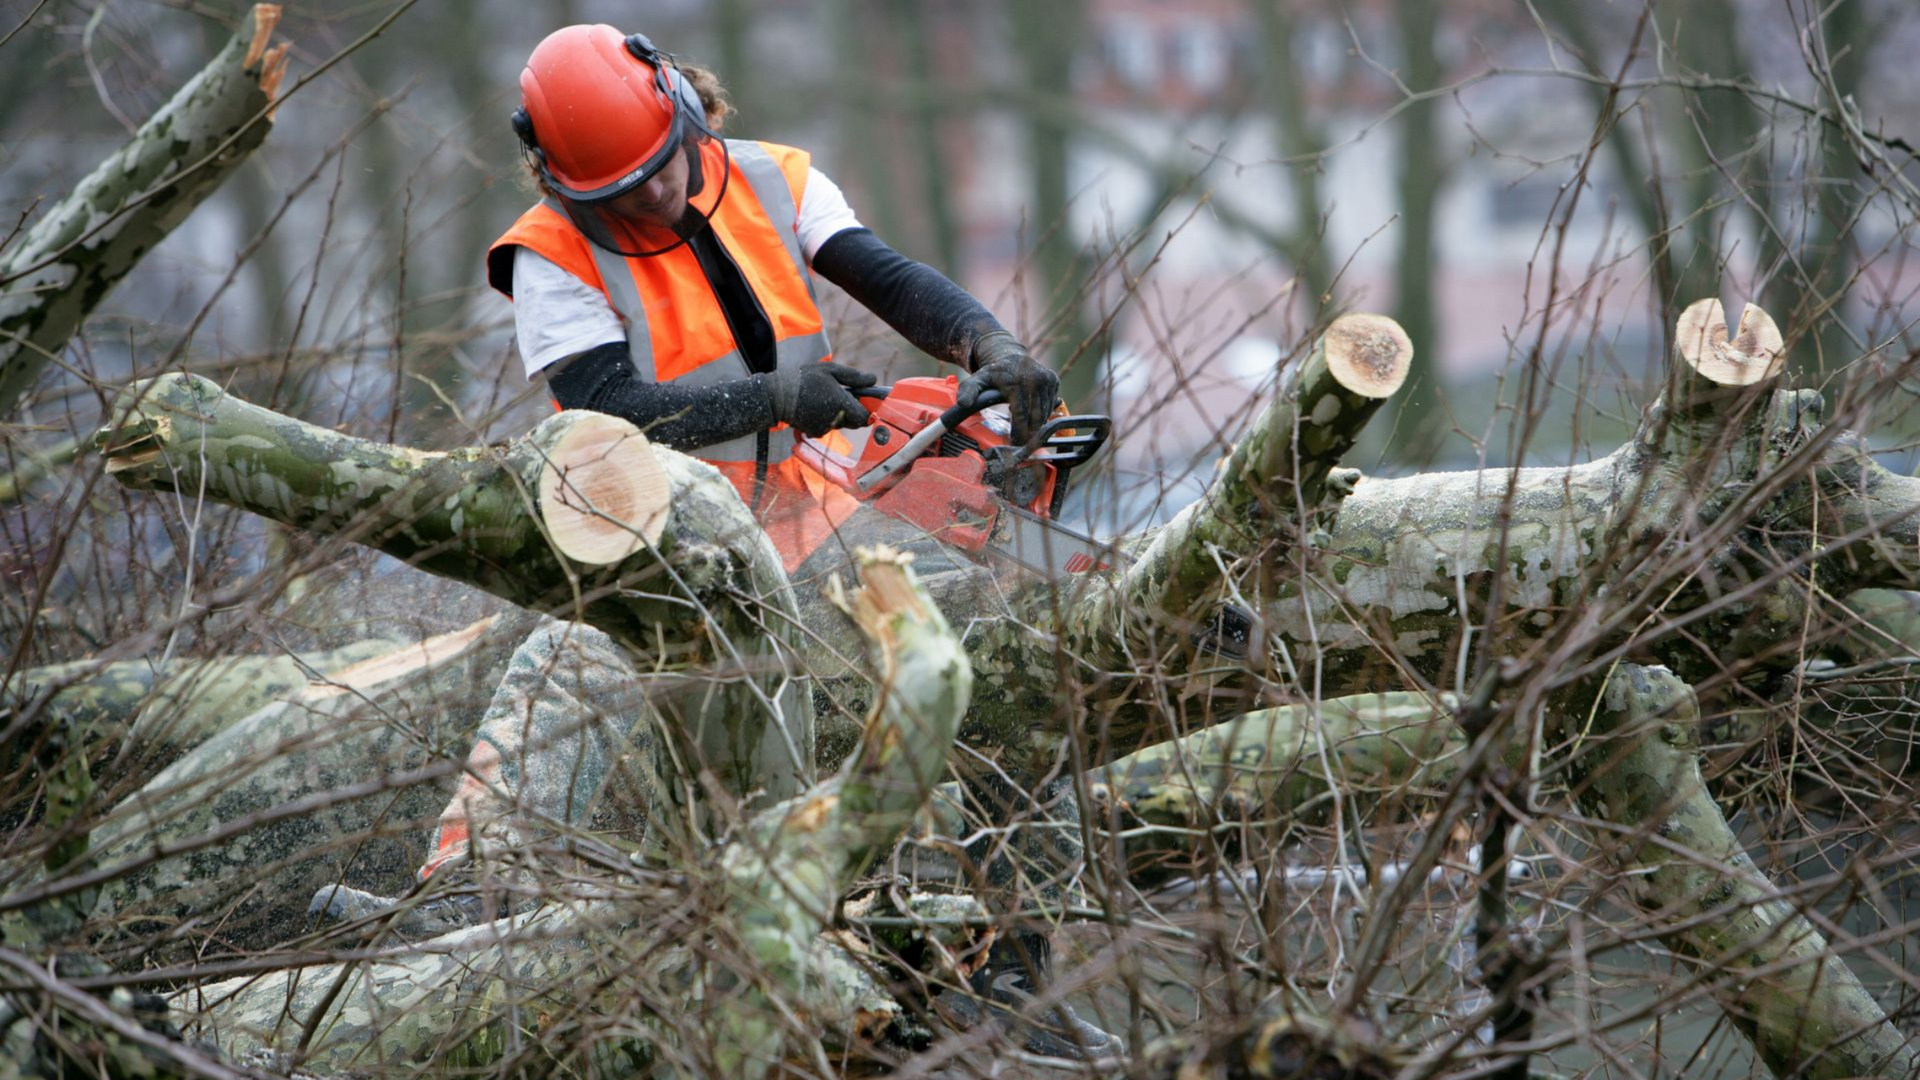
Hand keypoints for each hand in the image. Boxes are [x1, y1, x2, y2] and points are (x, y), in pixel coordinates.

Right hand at [764, 362, 875, 436]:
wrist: (778, 395)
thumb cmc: (805, 379)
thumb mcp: (830, 371)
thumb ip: (854, 377)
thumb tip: (873, 380)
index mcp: (842, 405)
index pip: (864, 416)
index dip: (866, 409)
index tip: (862, 399)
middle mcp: (835, 420)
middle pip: (854, 422)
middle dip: (852, 410)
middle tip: (841, 395)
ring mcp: (825, 428)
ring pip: (840, 424)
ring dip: (838, 414)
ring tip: (824, 398)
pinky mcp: (814, 432)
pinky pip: (828, 427)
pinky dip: (825, 419)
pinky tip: (815, 407)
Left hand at [959, 331, 1057, 445]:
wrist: (1008, 355)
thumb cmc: (992, 373)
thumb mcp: (976, 380)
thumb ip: (968, 392)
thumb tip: (963, 404)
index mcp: (1015, 382)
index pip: (1020, 415)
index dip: (1019, 433)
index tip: (1015, 445)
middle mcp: (1034, 379)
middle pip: (1035, 417)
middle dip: (1029, 434)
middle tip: (1023, 445)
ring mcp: (1046, 379)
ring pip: (1044, 413)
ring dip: (1036, 425)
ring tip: (1025, 431)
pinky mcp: (1054, 380)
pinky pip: (1051, 405)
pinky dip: (1042, 413)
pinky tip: (1031, 414)